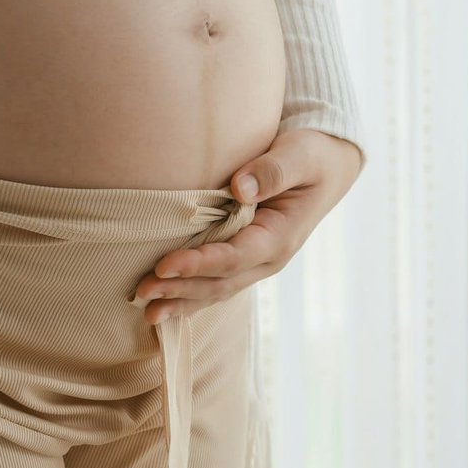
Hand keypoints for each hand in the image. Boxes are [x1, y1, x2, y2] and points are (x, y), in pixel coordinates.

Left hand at [130, 128, 365, 325]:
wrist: (327, 166)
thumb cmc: (312, 156)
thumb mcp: (301, 156)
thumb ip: (273, 170)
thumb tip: (240, 188)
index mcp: (281, 237)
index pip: (234, 257)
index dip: (199, 264)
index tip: (164, 266)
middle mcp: (268, 258)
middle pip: (220, 283)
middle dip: (180, 290)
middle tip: (140, 293)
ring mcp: (256, 262)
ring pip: (215, 290)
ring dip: (181, 301)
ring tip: (146, 312)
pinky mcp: (244, 257)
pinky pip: (215, 282)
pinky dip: (189, 294)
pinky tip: (164, 305)